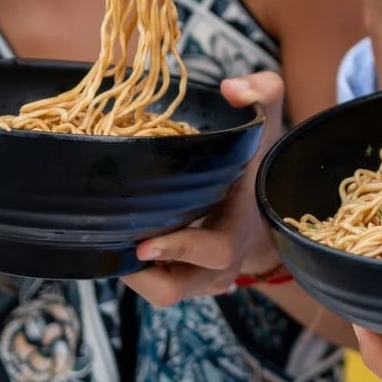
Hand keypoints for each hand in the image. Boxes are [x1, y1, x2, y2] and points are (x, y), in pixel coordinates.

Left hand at [124, 72, 286, 306]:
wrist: (264, 208)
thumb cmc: (258, 164)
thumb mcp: (267, 125)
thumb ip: (263, 93)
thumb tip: (232, 87)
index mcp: (240, 228)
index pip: (215, 250)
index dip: (179, 250)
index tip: (144, 244)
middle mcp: (222, 265)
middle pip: (174, 288)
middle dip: (140, 272)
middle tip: (113, 242)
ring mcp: (203, 281)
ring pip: (159, 293)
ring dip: (133, 273)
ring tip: (114, 236)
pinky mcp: (186, 285)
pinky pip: (154, 288)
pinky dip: (135, 271)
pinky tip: (123, 238)